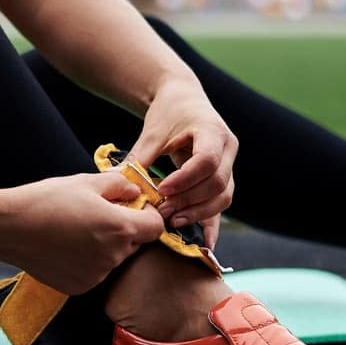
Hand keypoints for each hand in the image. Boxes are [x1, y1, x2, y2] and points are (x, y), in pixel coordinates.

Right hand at [0, 172, 165, 293]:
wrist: (7, 227)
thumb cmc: (46, 200)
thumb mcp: (86, 181)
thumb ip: (119, 185)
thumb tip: (135, 191)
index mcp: (119, 228)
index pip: (156, 226)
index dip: (148, 214)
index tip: (133, 207)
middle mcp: (113, 256)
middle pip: (135, 243)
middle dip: (124, 228)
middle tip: (98, 215)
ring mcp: (97, 274)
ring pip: (115, 258)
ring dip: (106, 246)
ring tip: (77, 230)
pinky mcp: (80, 286)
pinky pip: (96, 272)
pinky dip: (88, 261)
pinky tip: (67, 247)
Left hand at [128, 79, 237, 247]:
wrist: (184, 100)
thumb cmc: (168, 112)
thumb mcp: (153, 132)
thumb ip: (140, 158)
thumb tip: (116, 183)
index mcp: (213, 131)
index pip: (206, 160)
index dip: (185, 179)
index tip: (162, 189)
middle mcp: (228, 148)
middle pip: (217, 183)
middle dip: (189, 201)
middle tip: (161, 212)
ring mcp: (229, 164)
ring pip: (223, 197)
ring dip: (198, 213)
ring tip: (171, 221)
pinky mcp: (224, 178)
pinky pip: (221, 203)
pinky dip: (212, 223)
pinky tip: (205, 244)